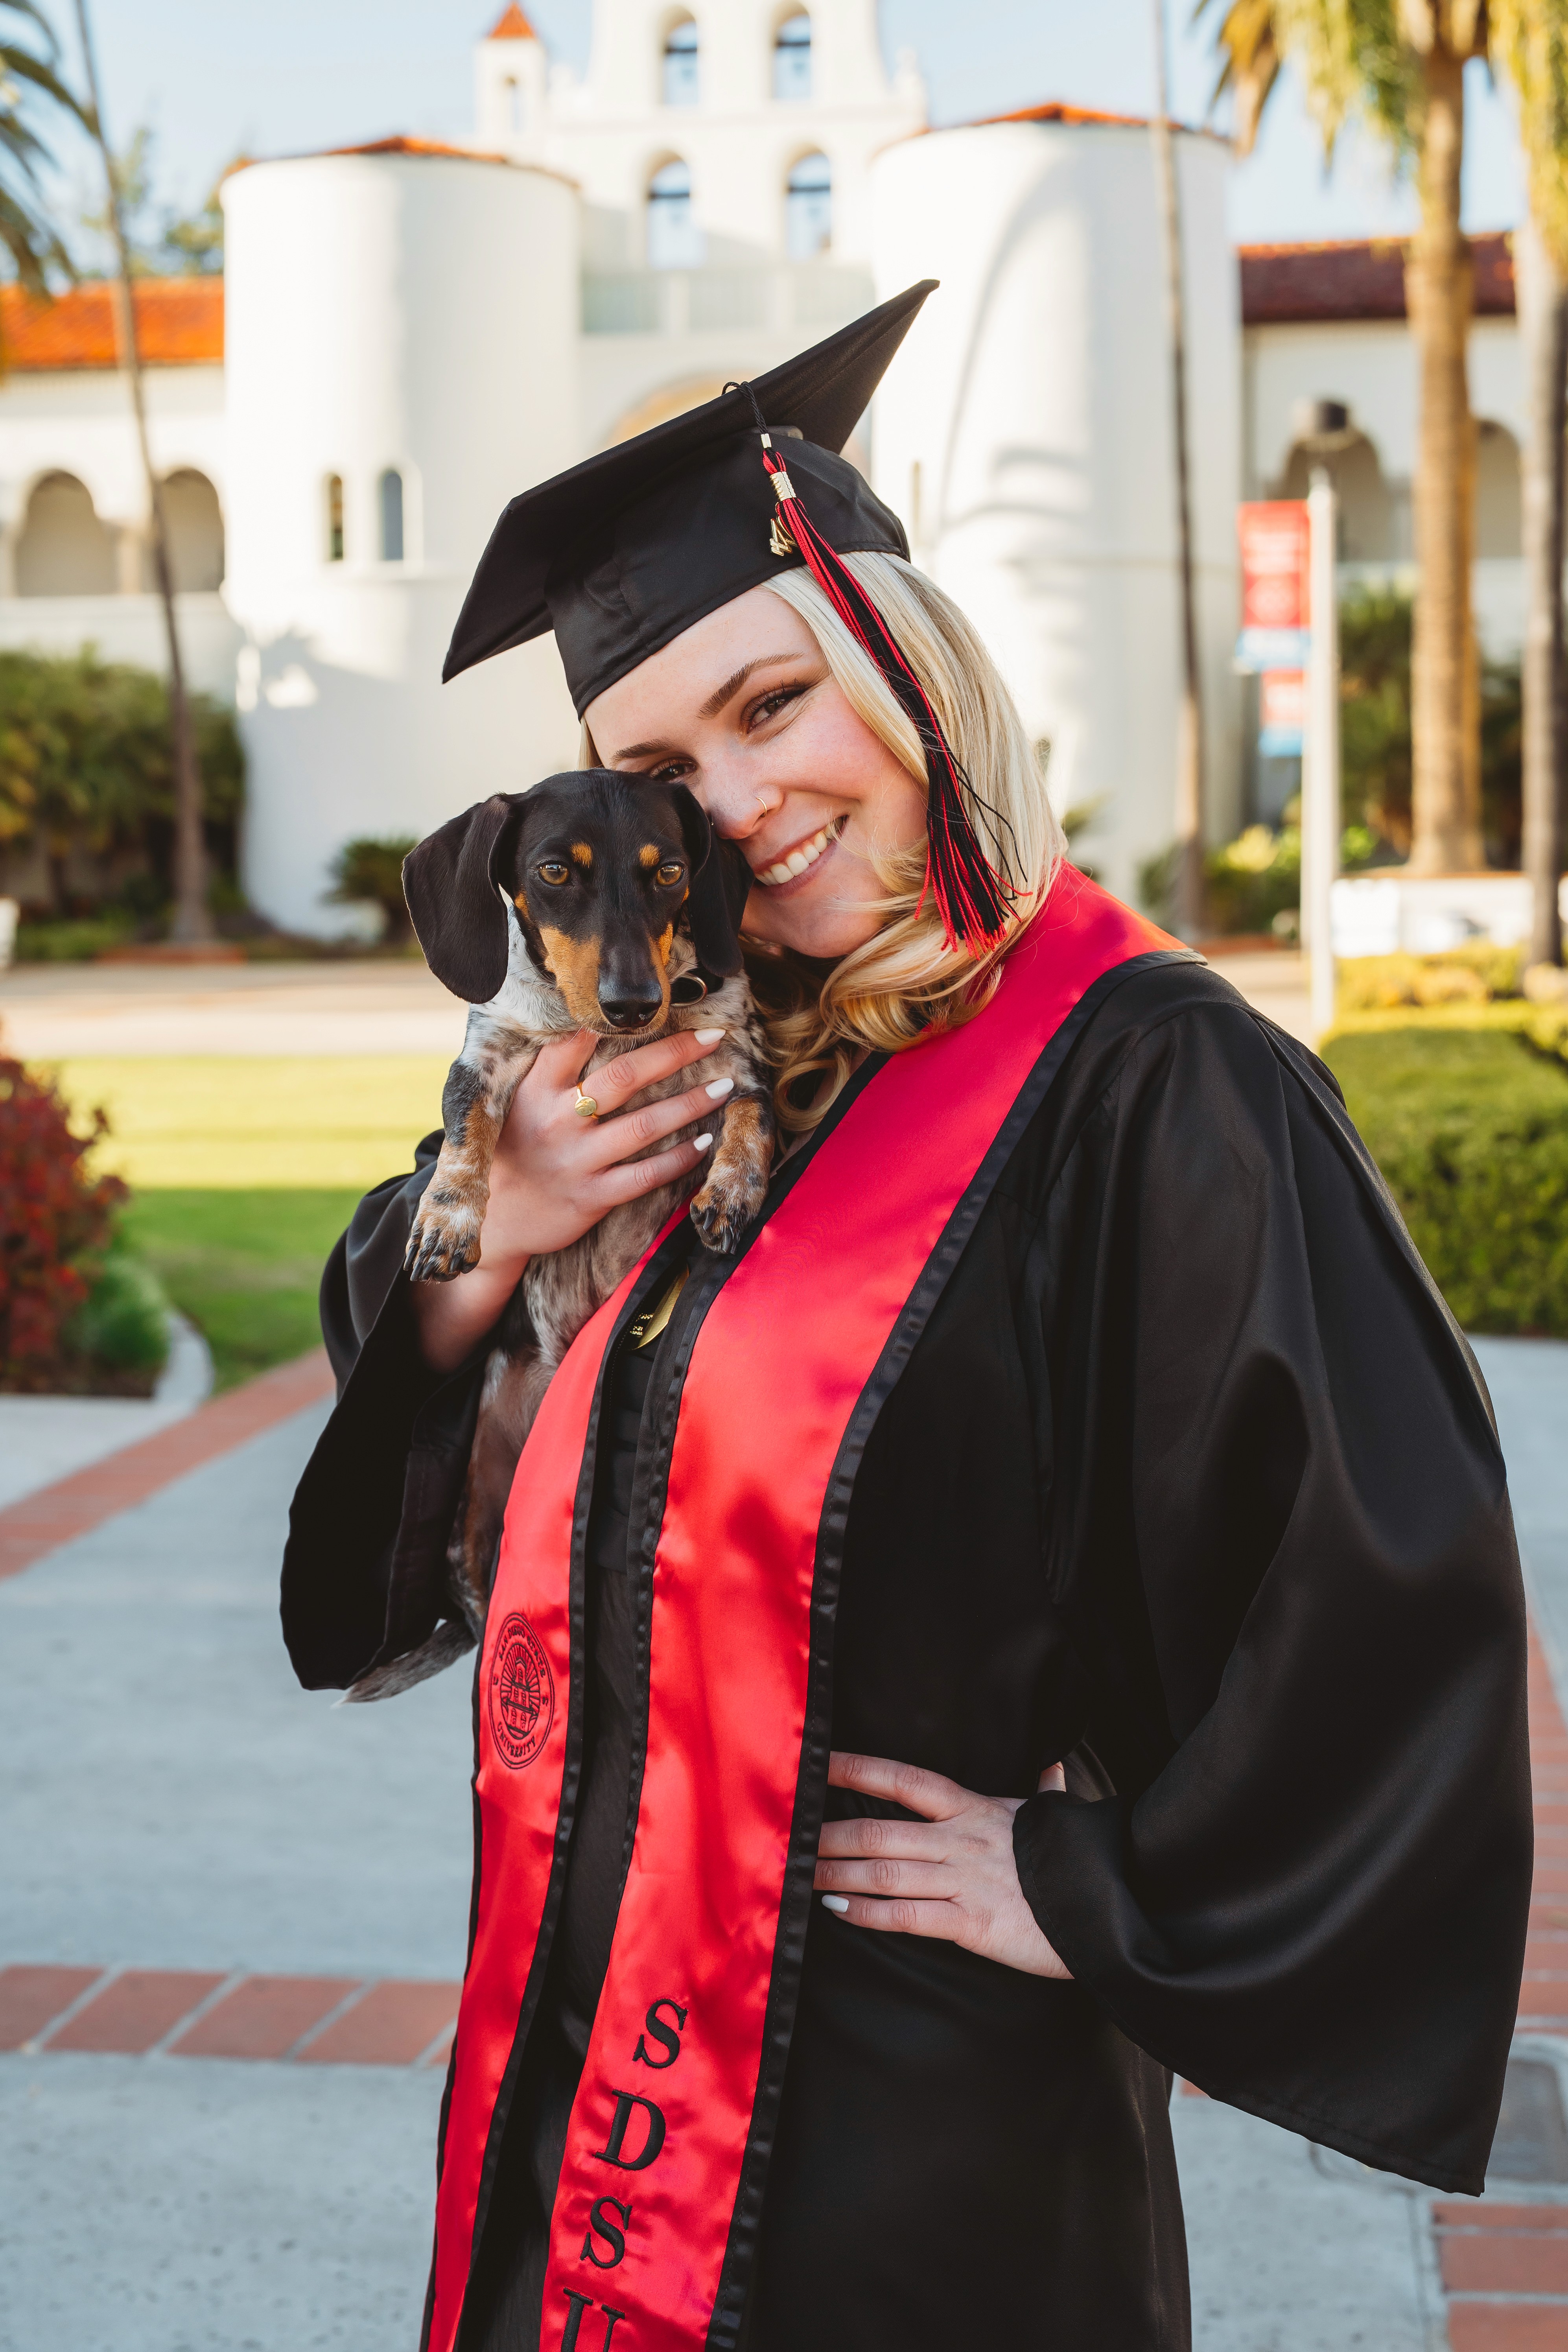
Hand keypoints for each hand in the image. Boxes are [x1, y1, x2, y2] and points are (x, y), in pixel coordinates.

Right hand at [481, 1025, 729, 1263]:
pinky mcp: (593, 1196)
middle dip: (674, 1053)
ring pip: (643, 1125)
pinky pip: (646, 1175)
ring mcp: (577, 1160)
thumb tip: (596, 1026)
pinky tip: (704, 1142)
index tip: (658, 1004)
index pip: (574, 1042)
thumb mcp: (523, 1103)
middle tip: (713, 1039)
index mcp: (537, 1090)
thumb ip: (554, 1070)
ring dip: (689, 1105)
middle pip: (624, 1076)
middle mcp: (558, 1121)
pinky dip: (679, 1158)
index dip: (614, 1020)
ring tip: (723, 1088)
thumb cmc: (519, 1150)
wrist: (500, 1219)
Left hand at [813, 1751, 1071, 1979]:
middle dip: (829, 1833)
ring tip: (799, 1873)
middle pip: (881, 1827)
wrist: (1107, 1911)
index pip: (905, 1779)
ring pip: (885, 1870)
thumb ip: (1045, 1788)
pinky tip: (839, 1909)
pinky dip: (867, 1912)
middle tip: (789, 1835)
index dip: (859, 1767)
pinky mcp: (972, 1924)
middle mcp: (962, 1839)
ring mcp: (965, 1880)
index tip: (817, 1761)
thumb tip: (1053, 1765)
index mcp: (974, 1809)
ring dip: (835, 1871)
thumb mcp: (1053, 1817)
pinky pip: (908, 1916)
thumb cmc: (1073, 1862)